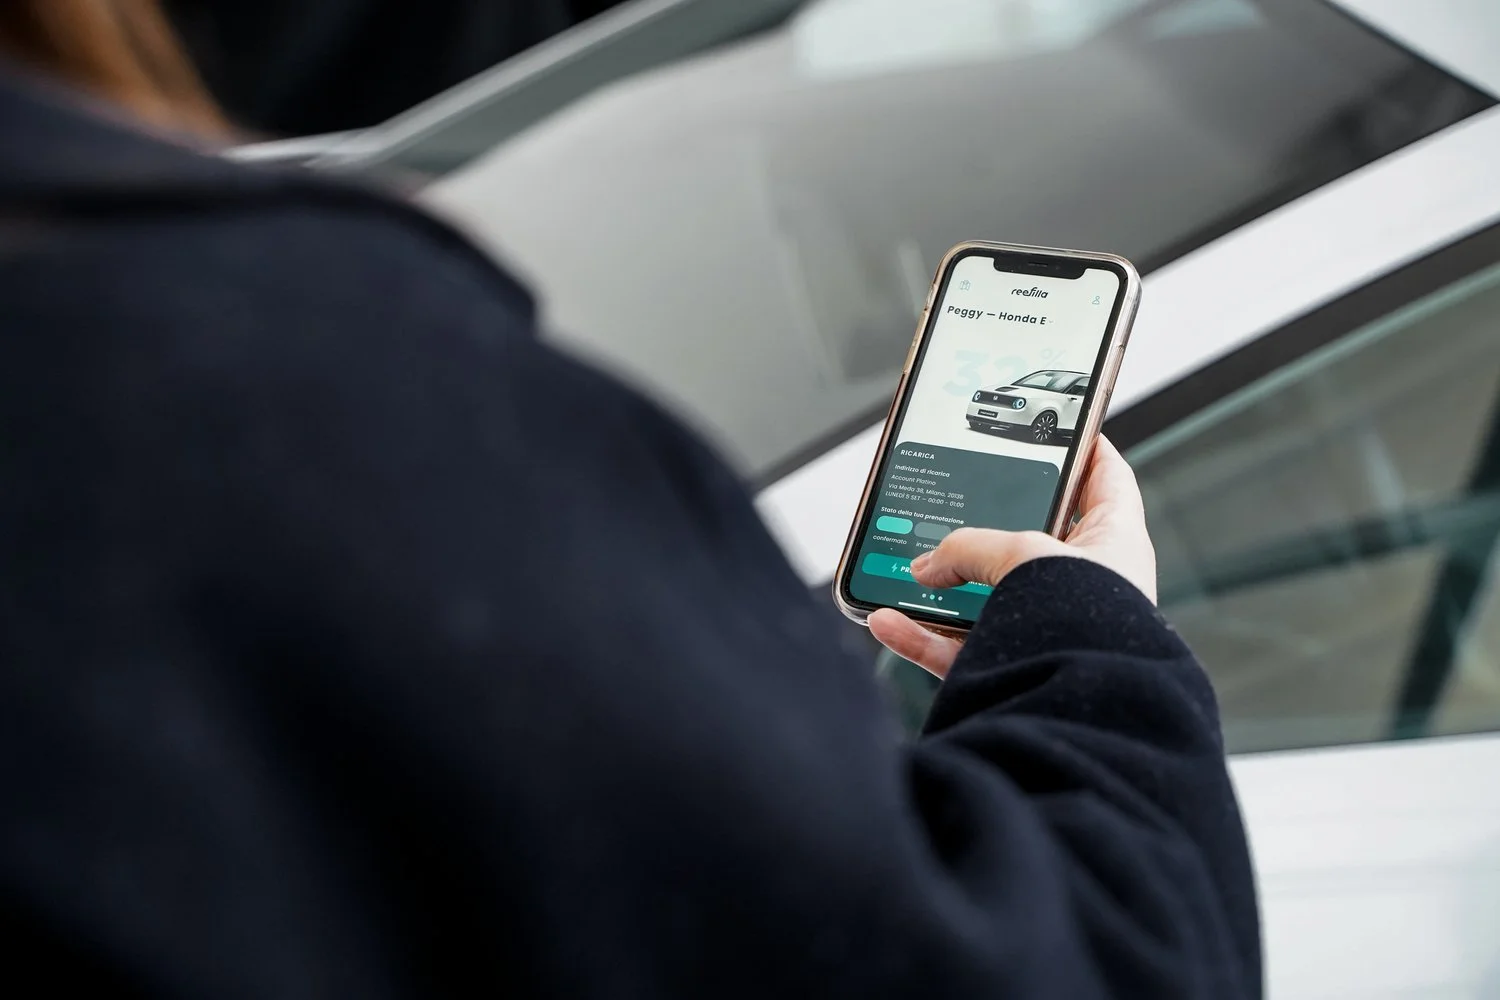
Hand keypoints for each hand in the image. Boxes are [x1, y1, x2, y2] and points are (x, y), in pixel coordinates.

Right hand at [868, 436, 1155, 677]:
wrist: (1077, 698)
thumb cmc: (1087, 623)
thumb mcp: (1021, 553)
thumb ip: (967, 549)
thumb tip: (925, 567)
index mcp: (1115, 544)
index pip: (1108, 481)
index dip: (1088, 450)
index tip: (1067, 432)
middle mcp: (1090, 588)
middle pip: (1035, 543)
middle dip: (996, 527)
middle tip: (964, 503)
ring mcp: (1052, 631)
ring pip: (989, 601)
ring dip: (945, 589)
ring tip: (910, 570)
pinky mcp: (1018, 669)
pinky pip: (961, 650)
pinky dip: (922, 637)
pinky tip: (888, 621)